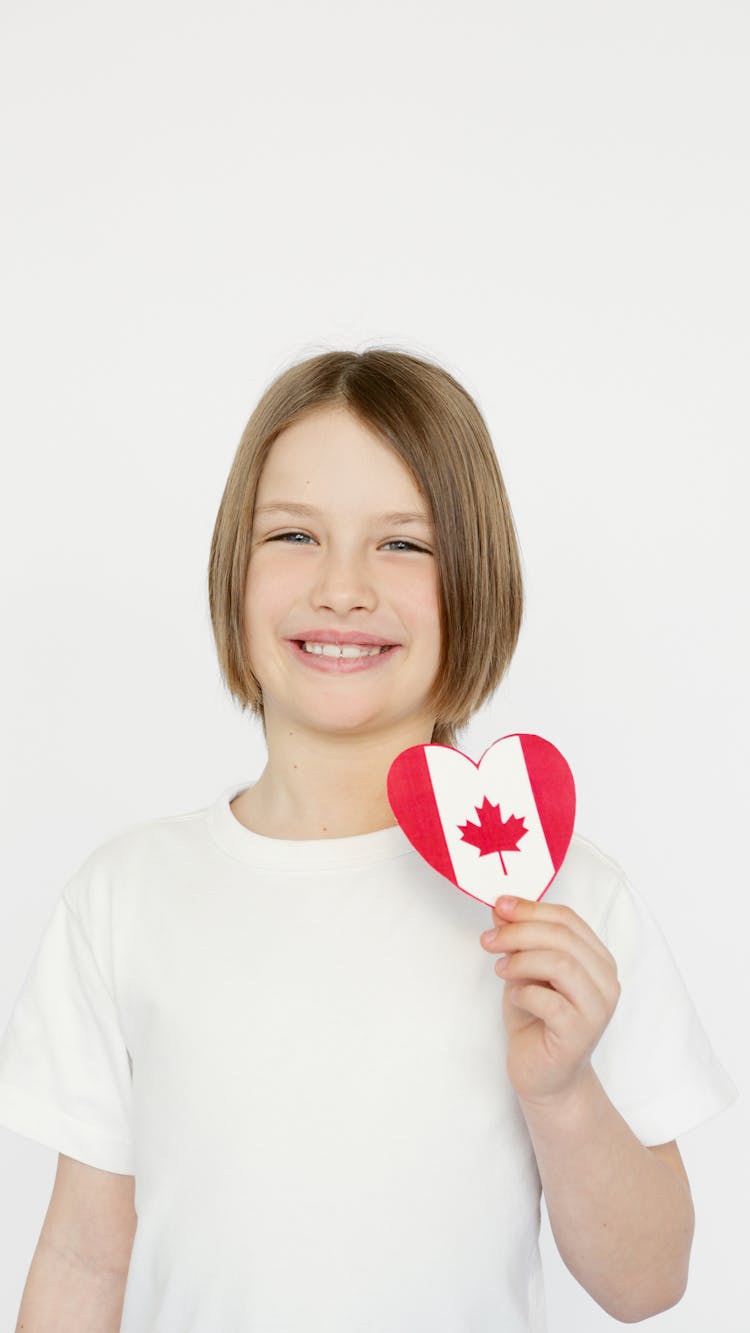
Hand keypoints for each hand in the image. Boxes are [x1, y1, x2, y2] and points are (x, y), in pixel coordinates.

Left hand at [480, 895, 620, 1105]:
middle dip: (520, 931)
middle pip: (563, 937)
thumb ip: (518, 941)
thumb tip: (500, 909)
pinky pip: (550, 1001)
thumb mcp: (524, 971)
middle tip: (489, 939)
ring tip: (499, 969)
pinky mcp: (581, 1033)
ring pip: (561, 963)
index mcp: (596, 958)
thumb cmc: (537, 1021)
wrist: (546, 1076)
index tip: (499, 905)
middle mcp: (605, 981)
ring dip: (522, 960)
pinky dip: (525, 993)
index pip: (568, 918)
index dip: (531, 908)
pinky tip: (515, 998)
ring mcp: (597, 1008)